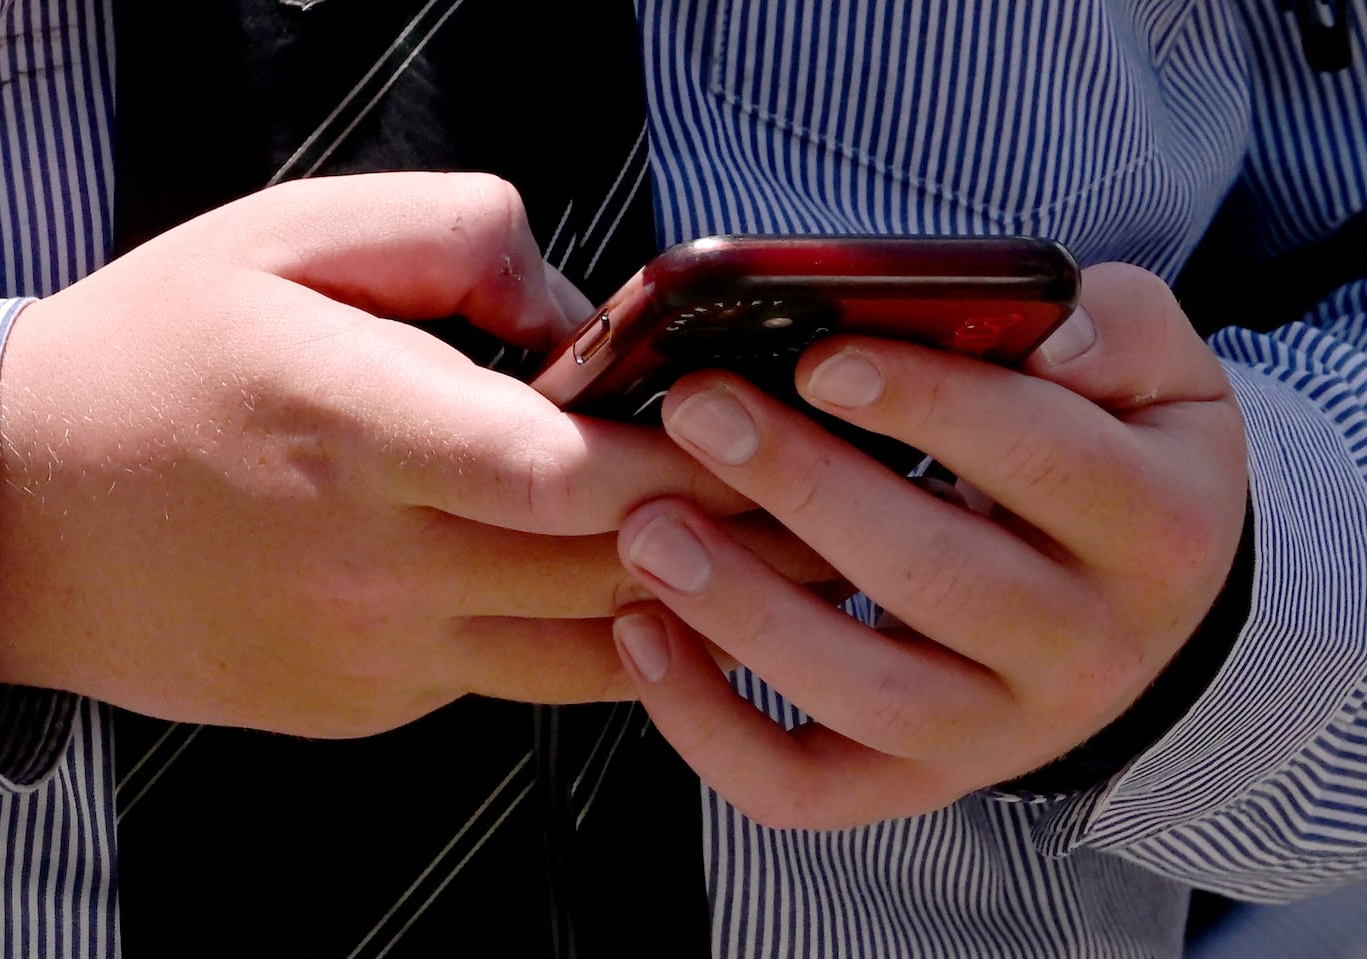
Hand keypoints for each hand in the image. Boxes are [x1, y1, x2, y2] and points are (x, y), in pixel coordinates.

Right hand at [0, 172, 828, 736]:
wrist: (25, 509)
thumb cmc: (153, 357)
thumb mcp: (289, 236)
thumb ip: (461, 242)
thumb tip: (584, 318)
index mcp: (355, 428)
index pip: (564, 471)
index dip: (684, 456)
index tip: (756, 420)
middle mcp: (373, 561)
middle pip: (606, 568)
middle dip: (733, 531)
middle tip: (824, 491)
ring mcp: (377, 652)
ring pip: (587, 648)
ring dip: (695, 601)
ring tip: (777, 552)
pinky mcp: (373, 701)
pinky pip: (523, 680)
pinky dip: (601, 639)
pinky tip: (646, 591)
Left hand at [610, 262, 1248, 828]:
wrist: (1140, 613)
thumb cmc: (1116, 461)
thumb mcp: (1159, 377)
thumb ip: (1120, 329)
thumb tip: (1055, 338)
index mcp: (1155, 525)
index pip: (1042, 461)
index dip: (928, 406)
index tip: (821, 359)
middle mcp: (1086, 647)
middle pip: (937, 579)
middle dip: (803, 489)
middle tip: (699, 412)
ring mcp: (998, 730)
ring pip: (866, 697)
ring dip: (742, 613)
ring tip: (649, 529)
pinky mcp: (916, 781)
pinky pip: (805, 787)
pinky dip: (711, 728)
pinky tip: (645, 634)